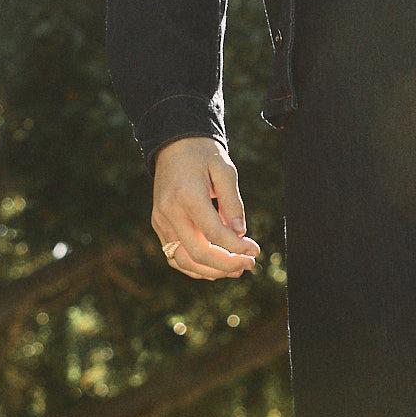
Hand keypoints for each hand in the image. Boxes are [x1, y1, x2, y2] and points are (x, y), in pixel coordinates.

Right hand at [153, 136, 259, 279]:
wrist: (174, 145)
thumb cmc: (203, 156)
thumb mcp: (225, 171)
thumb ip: (233, 203)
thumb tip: (240, 234)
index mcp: (188, 196)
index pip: (214, 233)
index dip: (237, 247)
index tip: (256, 250)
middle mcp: (170, 212)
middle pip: (198, 253)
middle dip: (227, 264)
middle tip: (250, 264)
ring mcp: (161, 221)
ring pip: (183, 261)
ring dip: (211, 271)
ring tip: (236, 269)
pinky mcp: (159, 225)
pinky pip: (174, 256)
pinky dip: (195, 267)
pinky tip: (215, 267)